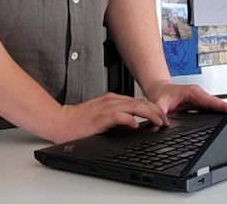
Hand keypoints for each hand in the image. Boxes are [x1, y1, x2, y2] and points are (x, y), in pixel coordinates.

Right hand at [50, 92, 166, 143]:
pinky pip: (119, 116)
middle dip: (157, 111)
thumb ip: (117, 116)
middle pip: (141, 103)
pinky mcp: (100, 118)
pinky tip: (137, 126)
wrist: (59, 121)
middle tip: (166, 121)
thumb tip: (135, 124)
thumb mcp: (102, 116)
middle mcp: (112, 101)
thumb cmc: (78, 121)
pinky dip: (130, 120)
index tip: (163, 117)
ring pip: (134, 107)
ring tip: (159, 122)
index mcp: (113, 100)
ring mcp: (106, 108)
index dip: (153, 109)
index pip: (139, 102)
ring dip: (149, 114)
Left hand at [145, 80, 226, 123]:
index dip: (222, 106)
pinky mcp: (199, 105)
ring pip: (215, 107)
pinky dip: (217, 114)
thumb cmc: (160, 93)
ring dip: (222, 113)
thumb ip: (161, 113)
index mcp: (193, 92)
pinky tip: (220, 121)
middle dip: (226, 111)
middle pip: (217, 104)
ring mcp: (200, 100)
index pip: (211, 100)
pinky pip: (210, 109)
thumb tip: (163, 124)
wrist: (158, 89)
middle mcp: (199, 95)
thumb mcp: (159, 103)